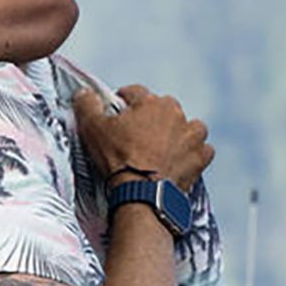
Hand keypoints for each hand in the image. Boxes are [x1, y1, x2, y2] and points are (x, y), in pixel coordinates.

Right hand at [73, 85, 213, 190]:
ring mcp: (192, 136)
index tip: (116, 112)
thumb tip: (84, 93)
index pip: (134, 93)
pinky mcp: (200, 158)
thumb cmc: (118, 158)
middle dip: (151, 117)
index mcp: (150, 102)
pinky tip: (180, 161)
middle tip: (136, 135)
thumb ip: (87, 105)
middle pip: (163, 108)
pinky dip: (193, 154)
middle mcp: (176, 114)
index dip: (122, 101)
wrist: (142, 193)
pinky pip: (202, 150)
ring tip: (163, 147)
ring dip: (179, 133)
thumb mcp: (92, 128)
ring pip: (189, 127)